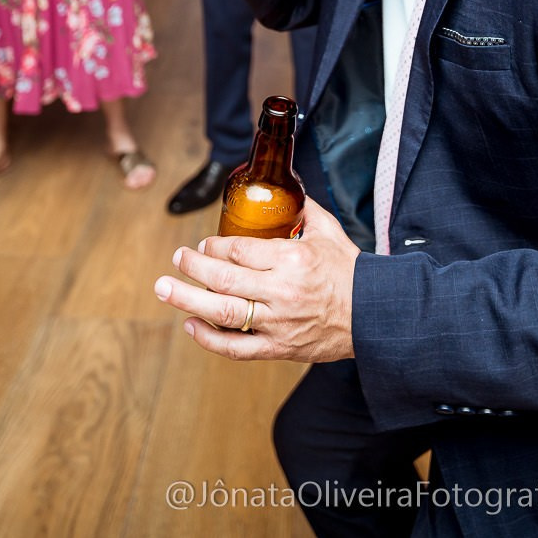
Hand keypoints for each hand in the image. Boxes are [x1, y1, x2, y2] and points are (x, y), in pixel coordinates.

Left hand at [153, 197, 358, 362]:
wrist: (373, 315)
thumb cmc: (351, 272)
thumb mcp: (329, 232)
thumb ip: (305, 209)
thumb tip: (289, 190)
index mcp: (293, 258)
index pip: (239, 250)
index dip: (214, 246)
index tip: (204, 244)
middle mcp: (282, 290)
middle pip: (223, 279)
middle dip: (192, 266)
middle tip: (177, 258)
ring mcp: (278, 322)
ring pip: (222, 312)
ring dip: (187, 299)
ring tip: (164, 288)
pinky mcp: (278, 347)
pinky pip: (235, 348)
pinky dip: (208, 339)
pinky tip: (191, 325)